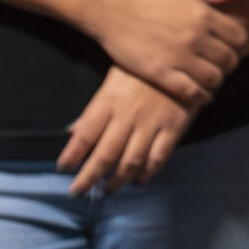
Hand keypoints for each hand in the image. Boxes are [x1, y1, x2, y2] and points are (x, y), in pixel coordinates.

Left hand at [58, 66, 193, 194]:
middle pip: (105, 155)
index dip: (71, 155)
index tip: (63, 168)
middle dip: (88, 178)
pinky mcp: (174, 127)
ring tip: (108, 190)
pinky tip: (140, 181)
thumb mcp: (113, 79)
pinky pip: (158, 157)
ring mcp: (152, 122)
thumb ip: (95, 108)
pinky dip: (148, 173)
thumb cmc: (142, 68)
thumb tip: (72, 131)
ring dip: (117, 181)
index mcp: (110, 99)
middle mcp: (129, 114)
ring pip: (131, 162)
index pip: (85, 134)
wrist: (184, 56)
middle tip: (77, 192)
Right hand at [77, 0, 248, 106]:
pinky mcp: (159, 73)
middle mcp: (194, 36)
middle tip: (224, 65)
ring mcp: (177, 56)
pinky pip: (190, 92)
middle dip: (231, 64)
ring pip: (213, 78)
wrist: (108, 4)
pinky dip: (201, 96)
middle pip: (229, 60)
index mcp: (203, 13)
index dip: (243, 46)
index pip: (240, 38)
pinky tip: (200, 94)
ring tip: (211, 78)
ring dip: (217, 81)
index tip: (238, 49)